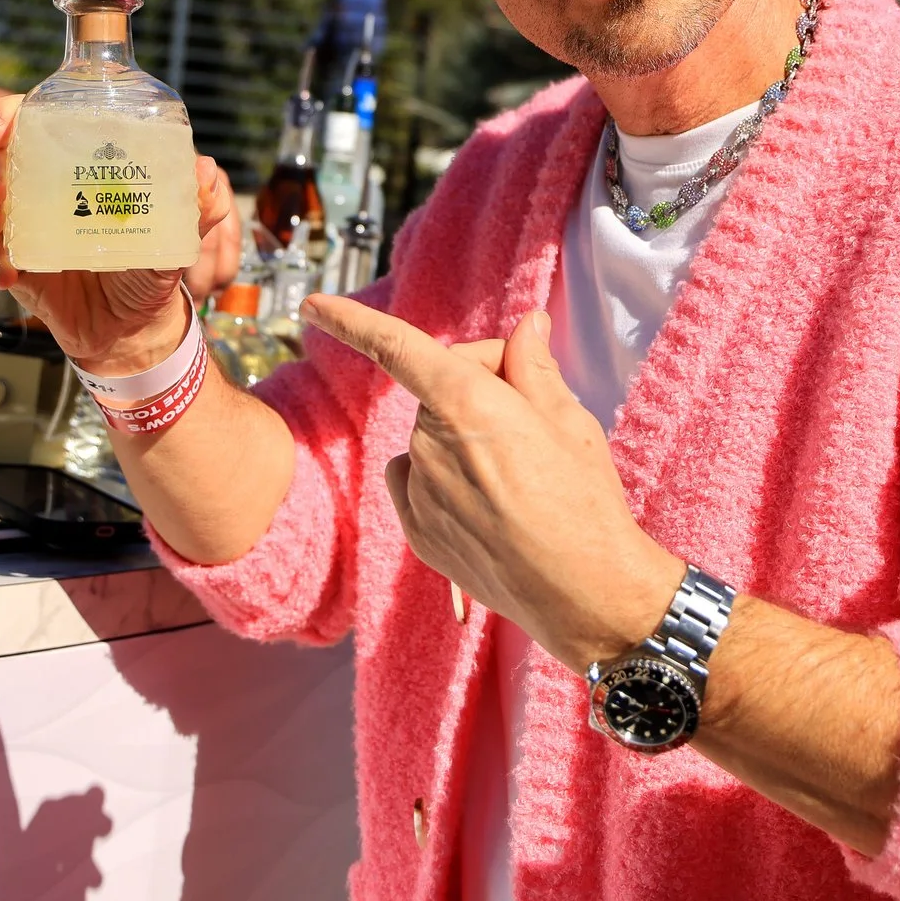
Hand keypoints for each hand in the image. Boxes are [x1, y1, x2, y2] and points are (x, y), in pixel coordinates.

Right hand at [0, 97, 240, 372]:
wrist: (131, 329)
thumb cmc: (149, 268)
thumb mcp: (174, 237)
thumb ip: (193, 208)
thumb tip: (205, 170)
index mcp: (72, 163)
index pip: (27, 120)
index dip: (6, 115)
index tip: (4, 127)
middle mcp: (38, 184)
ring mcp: (17, 221)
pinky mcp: (5, 258)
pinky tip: (7, 273)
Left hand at [300, 295, 683, 672]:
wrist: (586, 595)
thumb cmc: (585, 502)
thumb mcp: (569, 420)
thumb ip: (533, 367)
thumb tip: (527, 327)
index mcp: (466, 403)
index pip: (397, 347)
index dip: (350, 320)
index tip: (313, 305)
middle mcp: (427, 444)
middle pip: (440, 388)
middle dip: (479, 385)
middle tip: (534, 415)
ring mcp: (417, 492)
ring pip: (433, 437)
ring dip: (465, 437)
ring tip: (522, 474)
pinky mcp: (418, 532)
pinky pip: (418, 481)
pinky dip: (445, 479)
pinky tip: (491, 503)